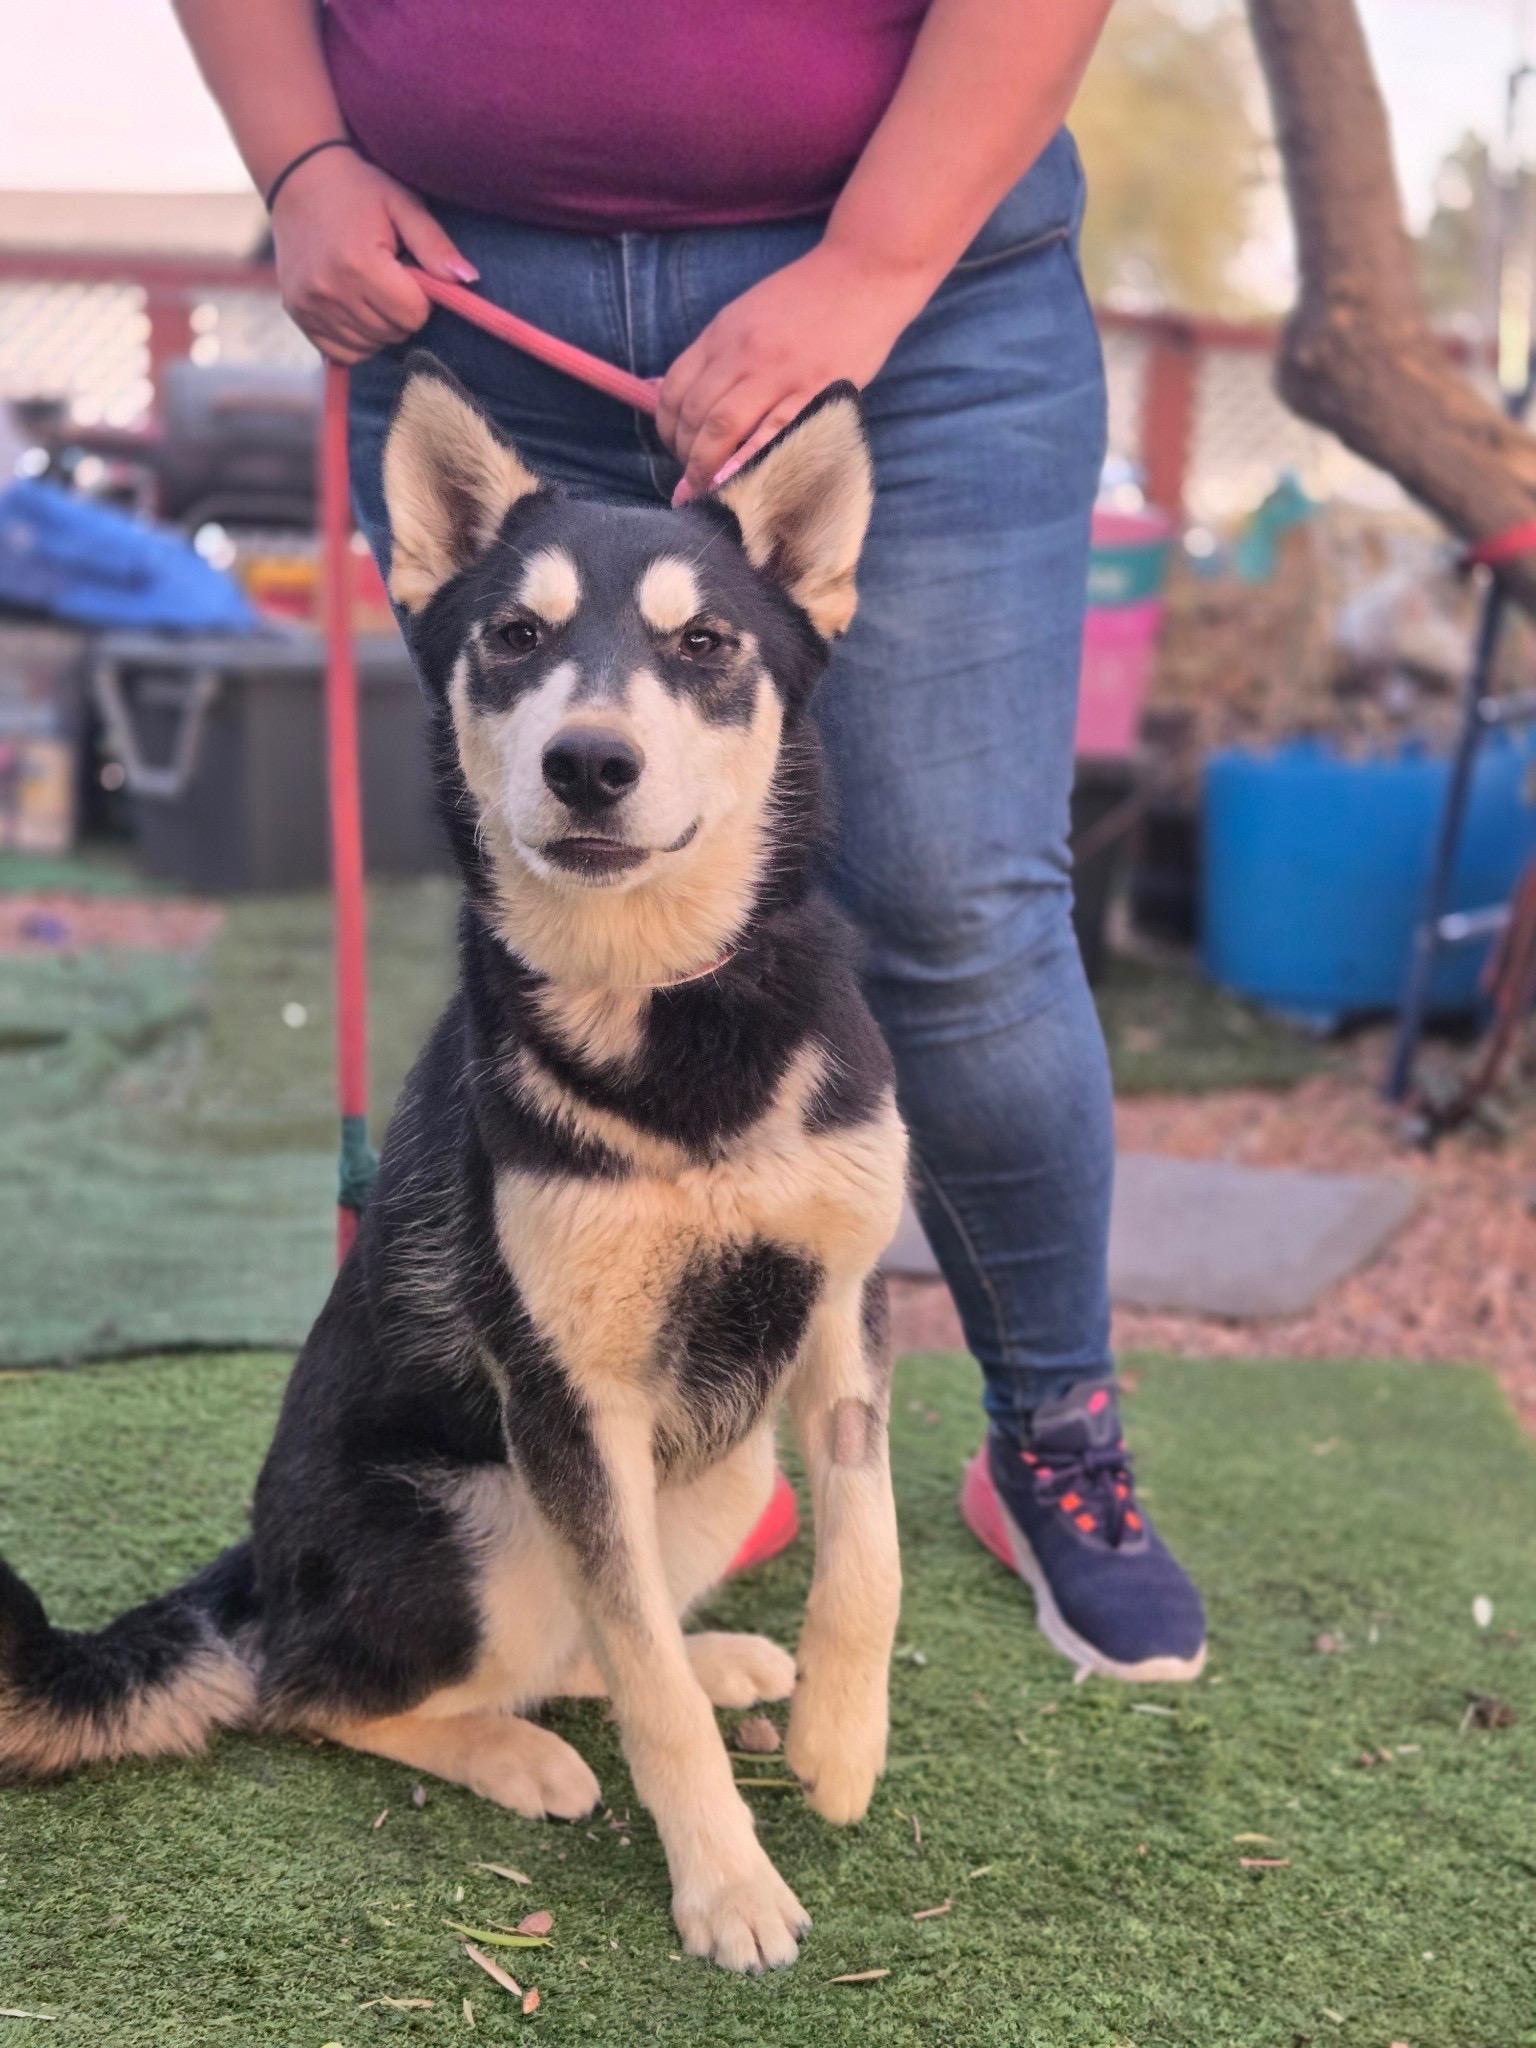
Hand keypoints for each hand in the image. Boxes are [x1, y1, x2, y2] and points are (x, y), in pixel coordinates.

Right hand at [271, 148, 477, 364]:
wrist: (296, 178)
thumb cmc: (358, 189)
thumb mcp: (402, 204)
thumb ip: (435, 245)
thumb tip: (468, 280)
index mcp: (358, 263)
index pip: (413, 315)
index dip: (420, 298)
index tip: (409, 273)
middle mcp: (329, 290)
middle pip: (393, 333)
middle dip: (401, 312)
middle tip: (389, 278)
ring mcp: (309, 305)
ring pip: (370, 346)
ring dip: (380, 327)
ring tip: (370, 288)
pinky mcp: (297, 314)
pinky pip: (342, 352)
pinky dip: (357, 339)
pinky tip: (355, 308)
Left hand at [658, 240, 938, 504]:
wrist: (864, 274)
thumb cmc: (807, 300)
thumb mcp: (748, 315)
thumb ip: (719, 354)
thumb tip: (683, 396)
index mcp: (722, 334)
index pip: (674, 389)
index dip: (667, 430)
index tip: (677, 451)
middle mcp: (741, 353)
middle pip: (694, 414)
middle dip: (686, 456)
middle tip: (692, 481)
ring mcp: (777, 373)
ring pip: (723, 428)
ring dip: (707, 467)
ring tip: (707, 493)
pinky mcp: (813, 391)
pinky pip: (772, 433)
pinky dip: (749, 462)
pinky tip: (738, 484)